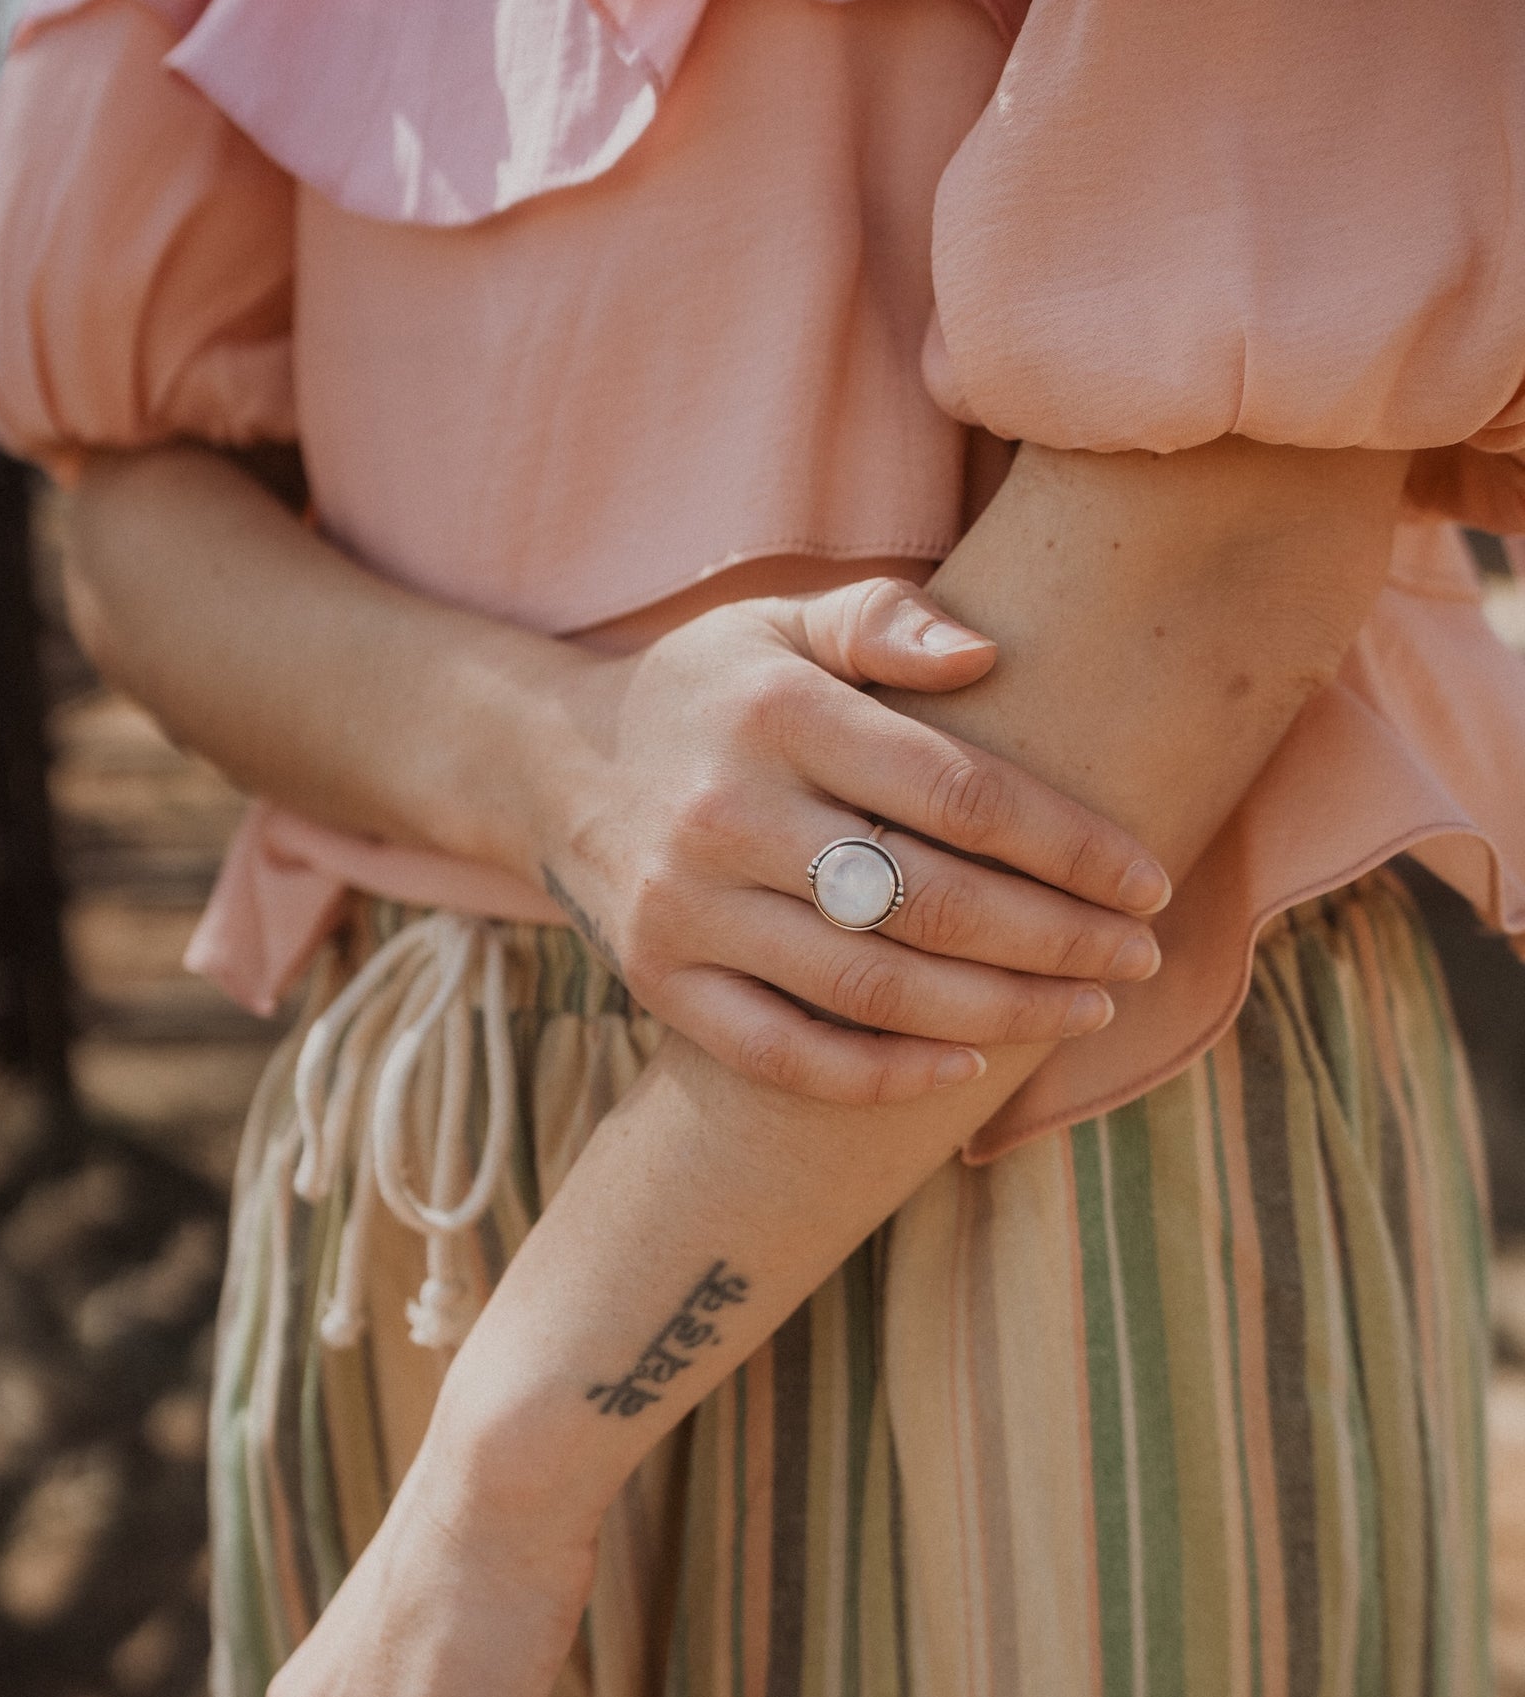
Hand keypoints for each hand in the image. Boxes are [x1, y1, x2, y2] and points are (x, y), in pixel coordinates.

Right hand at [529, 578, 1170, 1101]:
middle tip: (1139, 959)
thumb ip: (883, 621)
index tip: (1147, 881)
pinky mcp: (662, 987)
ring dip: (996, 1013)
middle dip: (1056, 940)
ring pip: (870, 987)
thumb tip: (988, 653)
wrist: (550, 764)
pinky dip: (880, 1075)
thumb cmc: (710, 693)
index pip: (959, 792)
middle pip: (929, 900)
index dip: (1070, 845)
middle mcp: (728, 815)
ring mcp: (690, 911)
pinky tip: (964, 1069)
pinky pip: (783, 1054)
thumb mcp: (783, 623)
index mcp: (779, 715)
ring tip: (1083, 1012)